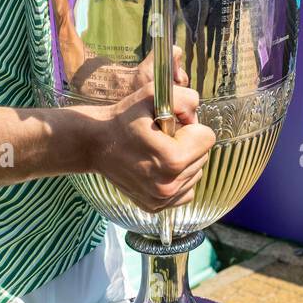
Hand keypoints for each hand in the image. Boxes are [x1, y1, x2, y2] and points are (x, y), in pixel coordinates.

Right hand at [76, 74, 215, 212]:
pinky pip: (186, 191)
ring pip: (196, 173)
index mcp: (172, 160)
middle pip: (203, 156)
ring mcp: (162, 199)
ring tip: (157, 151)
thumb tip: (197, 114)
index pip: (208, 138)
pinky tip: (158, 167)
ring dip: (184, 160)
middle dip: (188, 143)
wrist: (94, 144)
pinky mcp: (156, 207)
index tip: (169, 125)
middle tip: (161, 137)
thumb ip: (185, 98)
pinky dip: (178, 178)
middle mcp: (169, 185)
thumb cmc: (122, 118)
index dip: (190, 126)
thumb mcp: (152, 95)